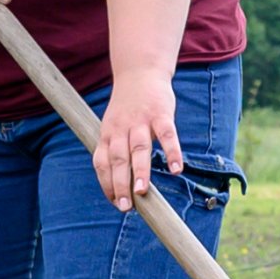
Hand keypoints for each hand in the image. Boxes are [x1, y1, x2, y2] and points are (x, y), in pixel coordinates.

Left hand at [92, 73, 183, 212]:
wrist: (140, 72)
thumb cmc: (126, 107)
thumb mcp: (112, 126)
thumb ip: (113, 151)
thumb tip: (118, 186)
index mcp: (107, 134)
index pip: (102, 163)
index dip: (107, 184)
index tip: (116, 203)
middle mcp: (121, 129)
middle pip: (119, 159)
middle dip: (120, 184)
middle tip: (126, 206)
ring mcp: (141, 120)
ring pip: (139, 148)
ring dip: (140, 171)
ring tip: (143, 192)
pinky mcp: (161, 113)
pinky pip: (167, 135)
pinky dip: (172, 152)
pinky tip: (176, 169)